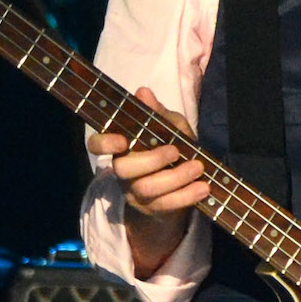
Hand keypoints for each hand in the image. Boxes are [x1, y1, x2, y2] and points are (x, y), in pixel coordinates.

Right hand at [86, 86, 207, 275]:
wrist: (180, 187)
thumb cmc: (171, 148)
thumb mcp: (169, 128)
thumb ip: (158, 114)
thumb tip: (143, 92)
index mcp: (122, 148)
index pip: (97, 145)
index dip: (104, 143)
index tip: (123, 140)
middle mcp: (123, 171)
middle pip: (123, 169)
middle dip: (151, 160)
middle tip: (175, 152)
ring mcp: (136, 193)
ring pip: (146, 189)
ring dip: (175, 178)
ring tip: (198, 168)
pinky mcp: (153, 210)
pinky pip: (166, 206)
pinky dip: (187, 196)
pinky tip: (203, 188)